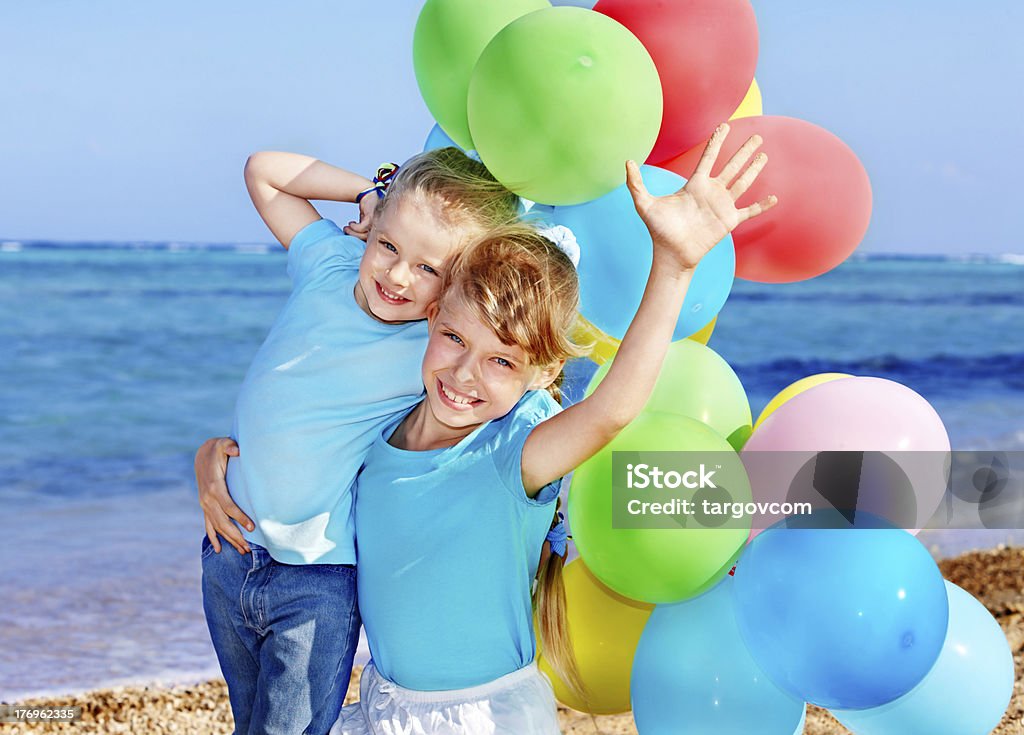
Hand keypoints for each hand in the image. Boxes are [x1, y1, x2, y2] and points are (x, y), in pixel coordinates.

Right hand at [195, 437, 252, 553]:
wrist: (203, 454)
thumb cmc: (218, 450)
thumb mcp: (223, 444)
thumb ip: (230, 447)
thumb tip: (237, 450)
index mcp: (214, 487)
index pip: (228, 506)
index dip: (239, 517)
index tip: (252, 527)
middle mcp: (207, 499)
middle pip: (222, 522)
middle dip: (236, 536)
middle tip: (249, 548)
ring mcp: (205, 504)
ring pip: (217, 527)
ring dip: (229, 539)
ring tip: (243, 551)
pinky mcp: (205, 506)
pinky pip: (208, 525)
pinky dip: (213, 537)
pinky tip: (219, 549)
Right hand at [343, 193, 377, 240]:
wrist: (368, 195)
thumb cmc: (367, 209)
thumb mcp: (364, 220)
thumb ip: (361, 229)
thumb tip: (354, 236)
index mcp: (379, 230)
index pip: (371, 240)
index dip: (359, 239)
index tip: (351, 237)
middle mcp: (379, 227)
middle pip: (367, 238)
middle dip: (354, 236)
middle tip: (346, 232)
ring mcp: (376, 223)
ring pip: (364, 234)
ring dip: (352, 232)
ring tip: (346, 229)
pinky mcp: (372, 218)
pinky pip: (362, 227)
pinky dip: (354, 227)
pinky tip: (351, 223)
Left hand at [626, 122, 776, 271]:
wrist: (671, 254)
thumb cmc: (658, 230)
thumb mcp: (645, 205)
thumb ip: (636, 184)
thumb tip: (627, 162)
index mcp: (695, 184)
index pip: (709, 157)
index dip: (717, 141)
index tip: (725, 126)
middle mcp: (711, 192)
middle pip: (732, 166)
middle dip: (744, 151)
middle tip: (757, 136)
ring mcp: (722, 206)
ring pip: (743, 183)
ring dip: (754, 170)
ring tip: (764, 155)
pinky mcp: (729, 221)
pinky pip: (749, 211)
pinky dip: (762, 206)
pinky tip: (774, 198)